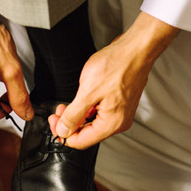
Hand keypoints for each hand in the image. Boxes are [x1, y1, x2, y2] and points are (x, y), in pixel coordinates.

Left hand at [49, 12, 178, 148]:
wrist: (136, 49)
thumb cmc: (117, 65)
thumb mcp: (88, 92)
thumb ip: (73, 115)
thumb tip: (63, 130)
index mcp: (111, 124)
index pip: (81, 141)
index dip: (63, 133)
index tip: (54, 120)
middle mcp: (118, 122)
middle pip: (87, 133)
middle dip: (70, 123)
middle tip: (59, 110)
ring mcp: (121, 113)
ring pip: (92, 122)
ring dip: (78, 114)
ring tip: (69, 101)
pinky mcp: (120, 103)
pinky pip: (100, 112)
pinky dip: (88, 107)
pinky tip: (83, 96)